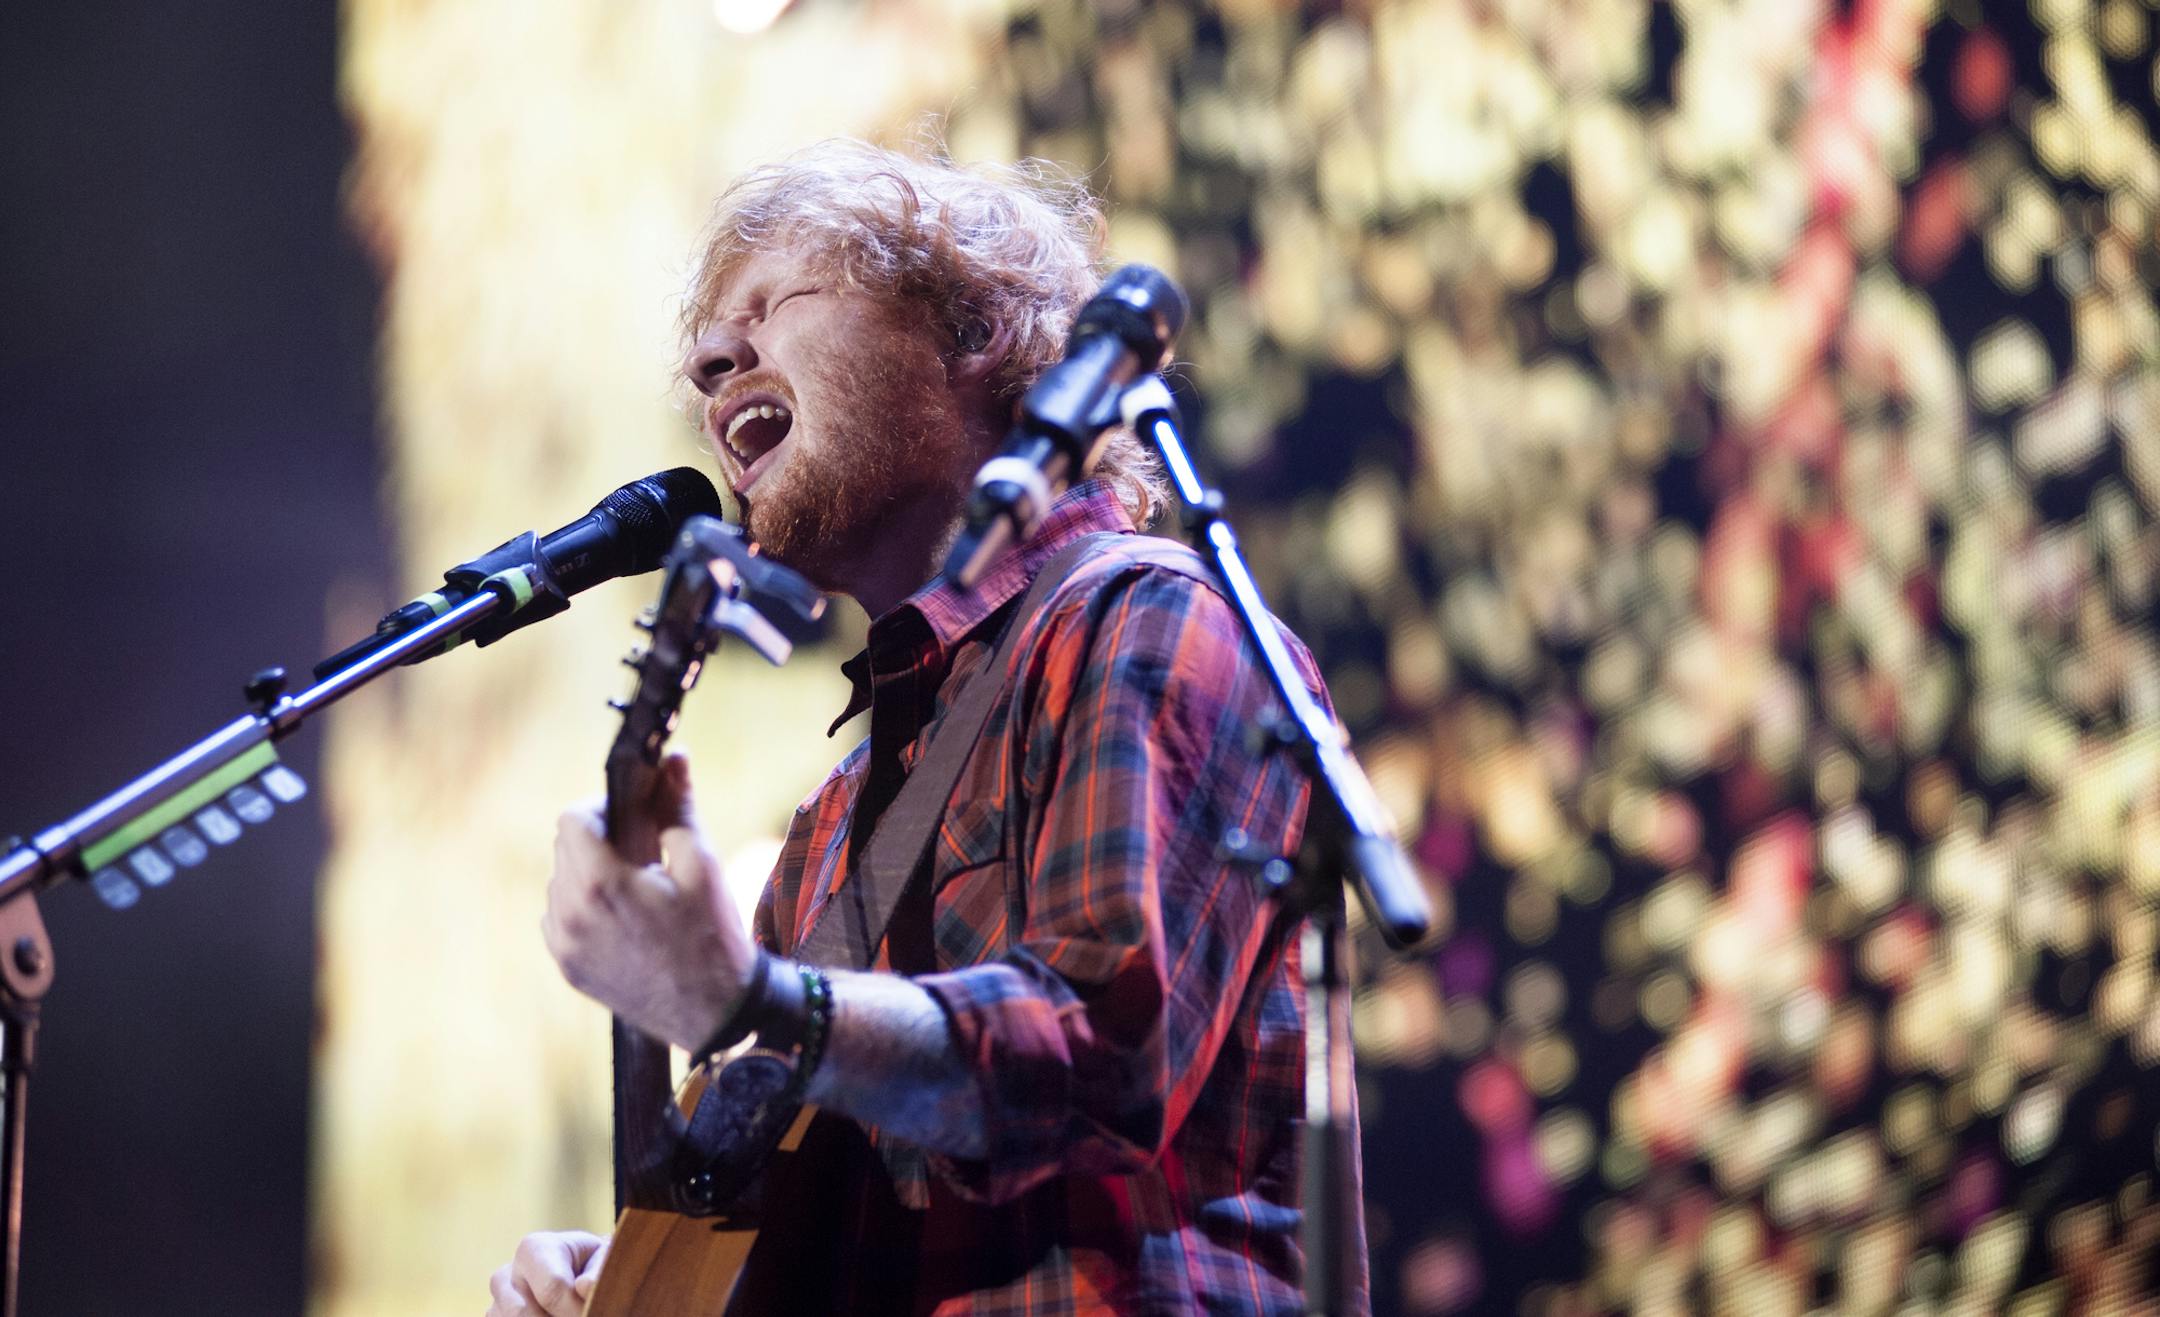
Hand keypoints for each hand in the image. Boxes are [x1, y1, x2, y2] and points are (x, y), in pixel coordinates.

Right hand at [485, 1230, 607, 1316]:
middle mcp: (506, 1273)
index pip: (551, 1290)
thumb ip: (600, 1270)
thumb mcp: (603, 1256)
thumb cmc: (590, 1263)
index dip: (575, 1309)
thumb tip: (585, 1286)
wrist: (573, 1271)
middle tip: (581, 1314)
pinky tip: (550, 1315)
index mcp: (533, 1249)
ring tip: (563, 1312)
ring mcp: (496, 1299)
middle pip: (526, 1315)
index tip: (595, 1312)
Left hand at [543, 752, 756, 1048]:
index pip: (572, 819)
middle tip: (642, 853)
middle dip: (598, 840)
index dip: (602, 808)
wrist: (715, 1012)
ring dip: (589, 874)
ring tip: (636, 890)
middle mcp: (570, 914)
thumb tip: (673, 758)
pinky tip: (624, 919)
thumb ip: (677, 807)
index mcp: (600, 883)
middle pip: (564, 848)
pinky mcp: (568, 969)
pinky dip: (584, 908)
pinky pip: (561, 919)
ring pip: (560, 884)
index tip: (632, 818)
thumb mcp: (701, 865)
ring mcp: (564, 946)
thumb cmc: (713, 934)